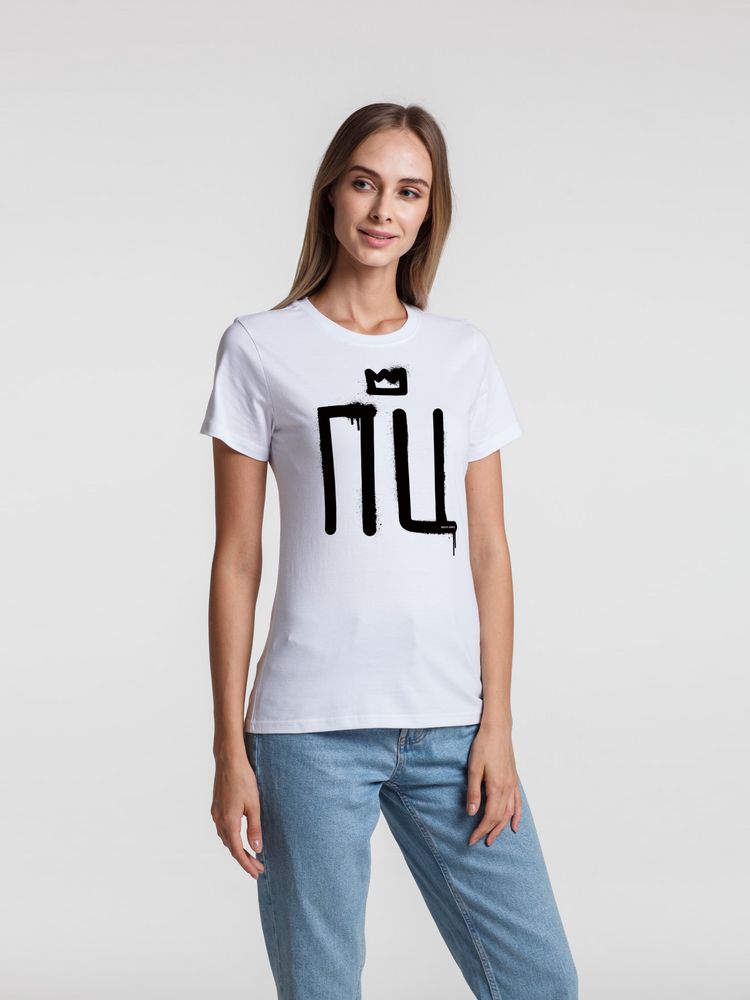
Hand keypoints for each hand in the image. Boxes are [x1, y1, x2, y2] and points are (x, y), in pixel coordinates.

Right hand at [210, 755, 265, 878]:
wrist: (229, 760)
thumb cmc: (243, 779)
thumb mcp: (254, 805)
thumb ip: (254, 828)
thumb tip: (256, 849)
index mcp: (228, 821)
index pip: (237, 851)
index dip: (247, 864)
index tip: (256, 873)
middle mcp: (219, 820)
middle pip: (231, 847)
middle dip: (244, 859)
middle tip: (258, 868)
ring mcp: (216, 813)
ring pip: (226, 838)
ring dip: (237, 849)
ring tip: (250, 856)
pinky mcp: (216, 807)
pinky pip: (223, 829)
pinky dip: (232, 838)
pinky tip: (239, 837)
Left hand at [466, 723, 521, 845]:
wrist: (497, 729)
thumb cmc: (483, 746)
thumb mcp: (473, 768)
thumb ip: (473, 792)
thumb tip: (471, 812)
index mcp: (496, 787)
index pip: (489, 816)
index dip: (481, 830)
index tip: (472, 839)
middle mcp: (507, 788)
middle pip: (500, 817)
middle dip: (490, 831)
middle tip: (480, 842)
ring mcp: (513, 784)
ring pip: (509, 812)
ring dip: (502, 826)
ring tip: (494, 837)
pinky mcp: (514, 779)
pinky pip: (518, 802)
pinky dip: (517, 815)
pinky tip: (514, 824)